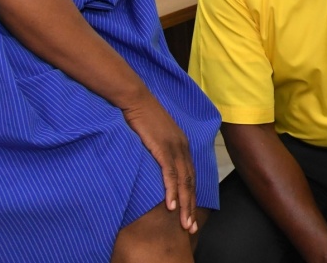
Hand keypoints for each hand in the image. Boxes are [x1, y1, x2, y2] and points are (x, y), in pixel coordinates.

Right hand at [120, 92, 197, 233]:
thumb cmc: (140, 116)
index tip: (190, 215)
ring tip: (185, 224)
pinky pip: (170, 174)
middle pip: (190, 182)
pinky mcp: (163, 148)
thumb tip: (154, 165)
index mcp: (182, 145)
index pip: (190, 176)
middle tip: (191, 227)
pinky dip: (172, 191)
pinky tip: (172, 206)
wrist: (135, 99)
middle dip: (191, 207)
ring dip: (184, 205)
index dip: (191, 196)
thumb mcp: (153, 136)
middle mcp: (182, 147)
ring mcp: (174, 147)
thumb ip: (157, 150)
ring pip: (183, 182)